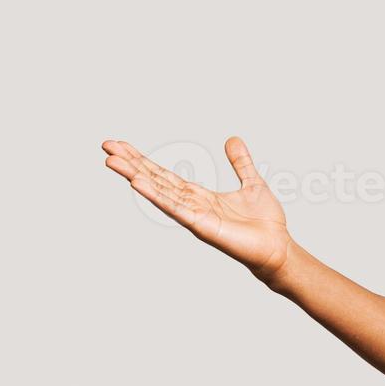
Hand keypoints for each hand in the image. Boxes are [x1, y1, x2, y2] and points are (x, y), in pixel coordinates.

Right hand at [102, 136, 292, 285]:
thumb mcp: (252, 182)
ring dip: (135, 176)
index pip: (164, 175)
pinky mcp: (201, 226)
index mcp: (199, 196)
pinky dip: (156, 195)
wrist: (278, 247)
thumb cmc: (265, 222)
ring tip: (112, 162)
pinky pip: (174, 208)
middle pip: (154, 181)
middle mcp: (191, 205)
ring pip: (158, 192)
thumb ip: (241, 162)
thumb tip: (232, 139)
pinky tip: (137, 183)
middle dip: (130, 164)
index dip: (142, 160)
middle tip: (106, 147)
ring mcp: (193, 216)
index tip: (121, 146)